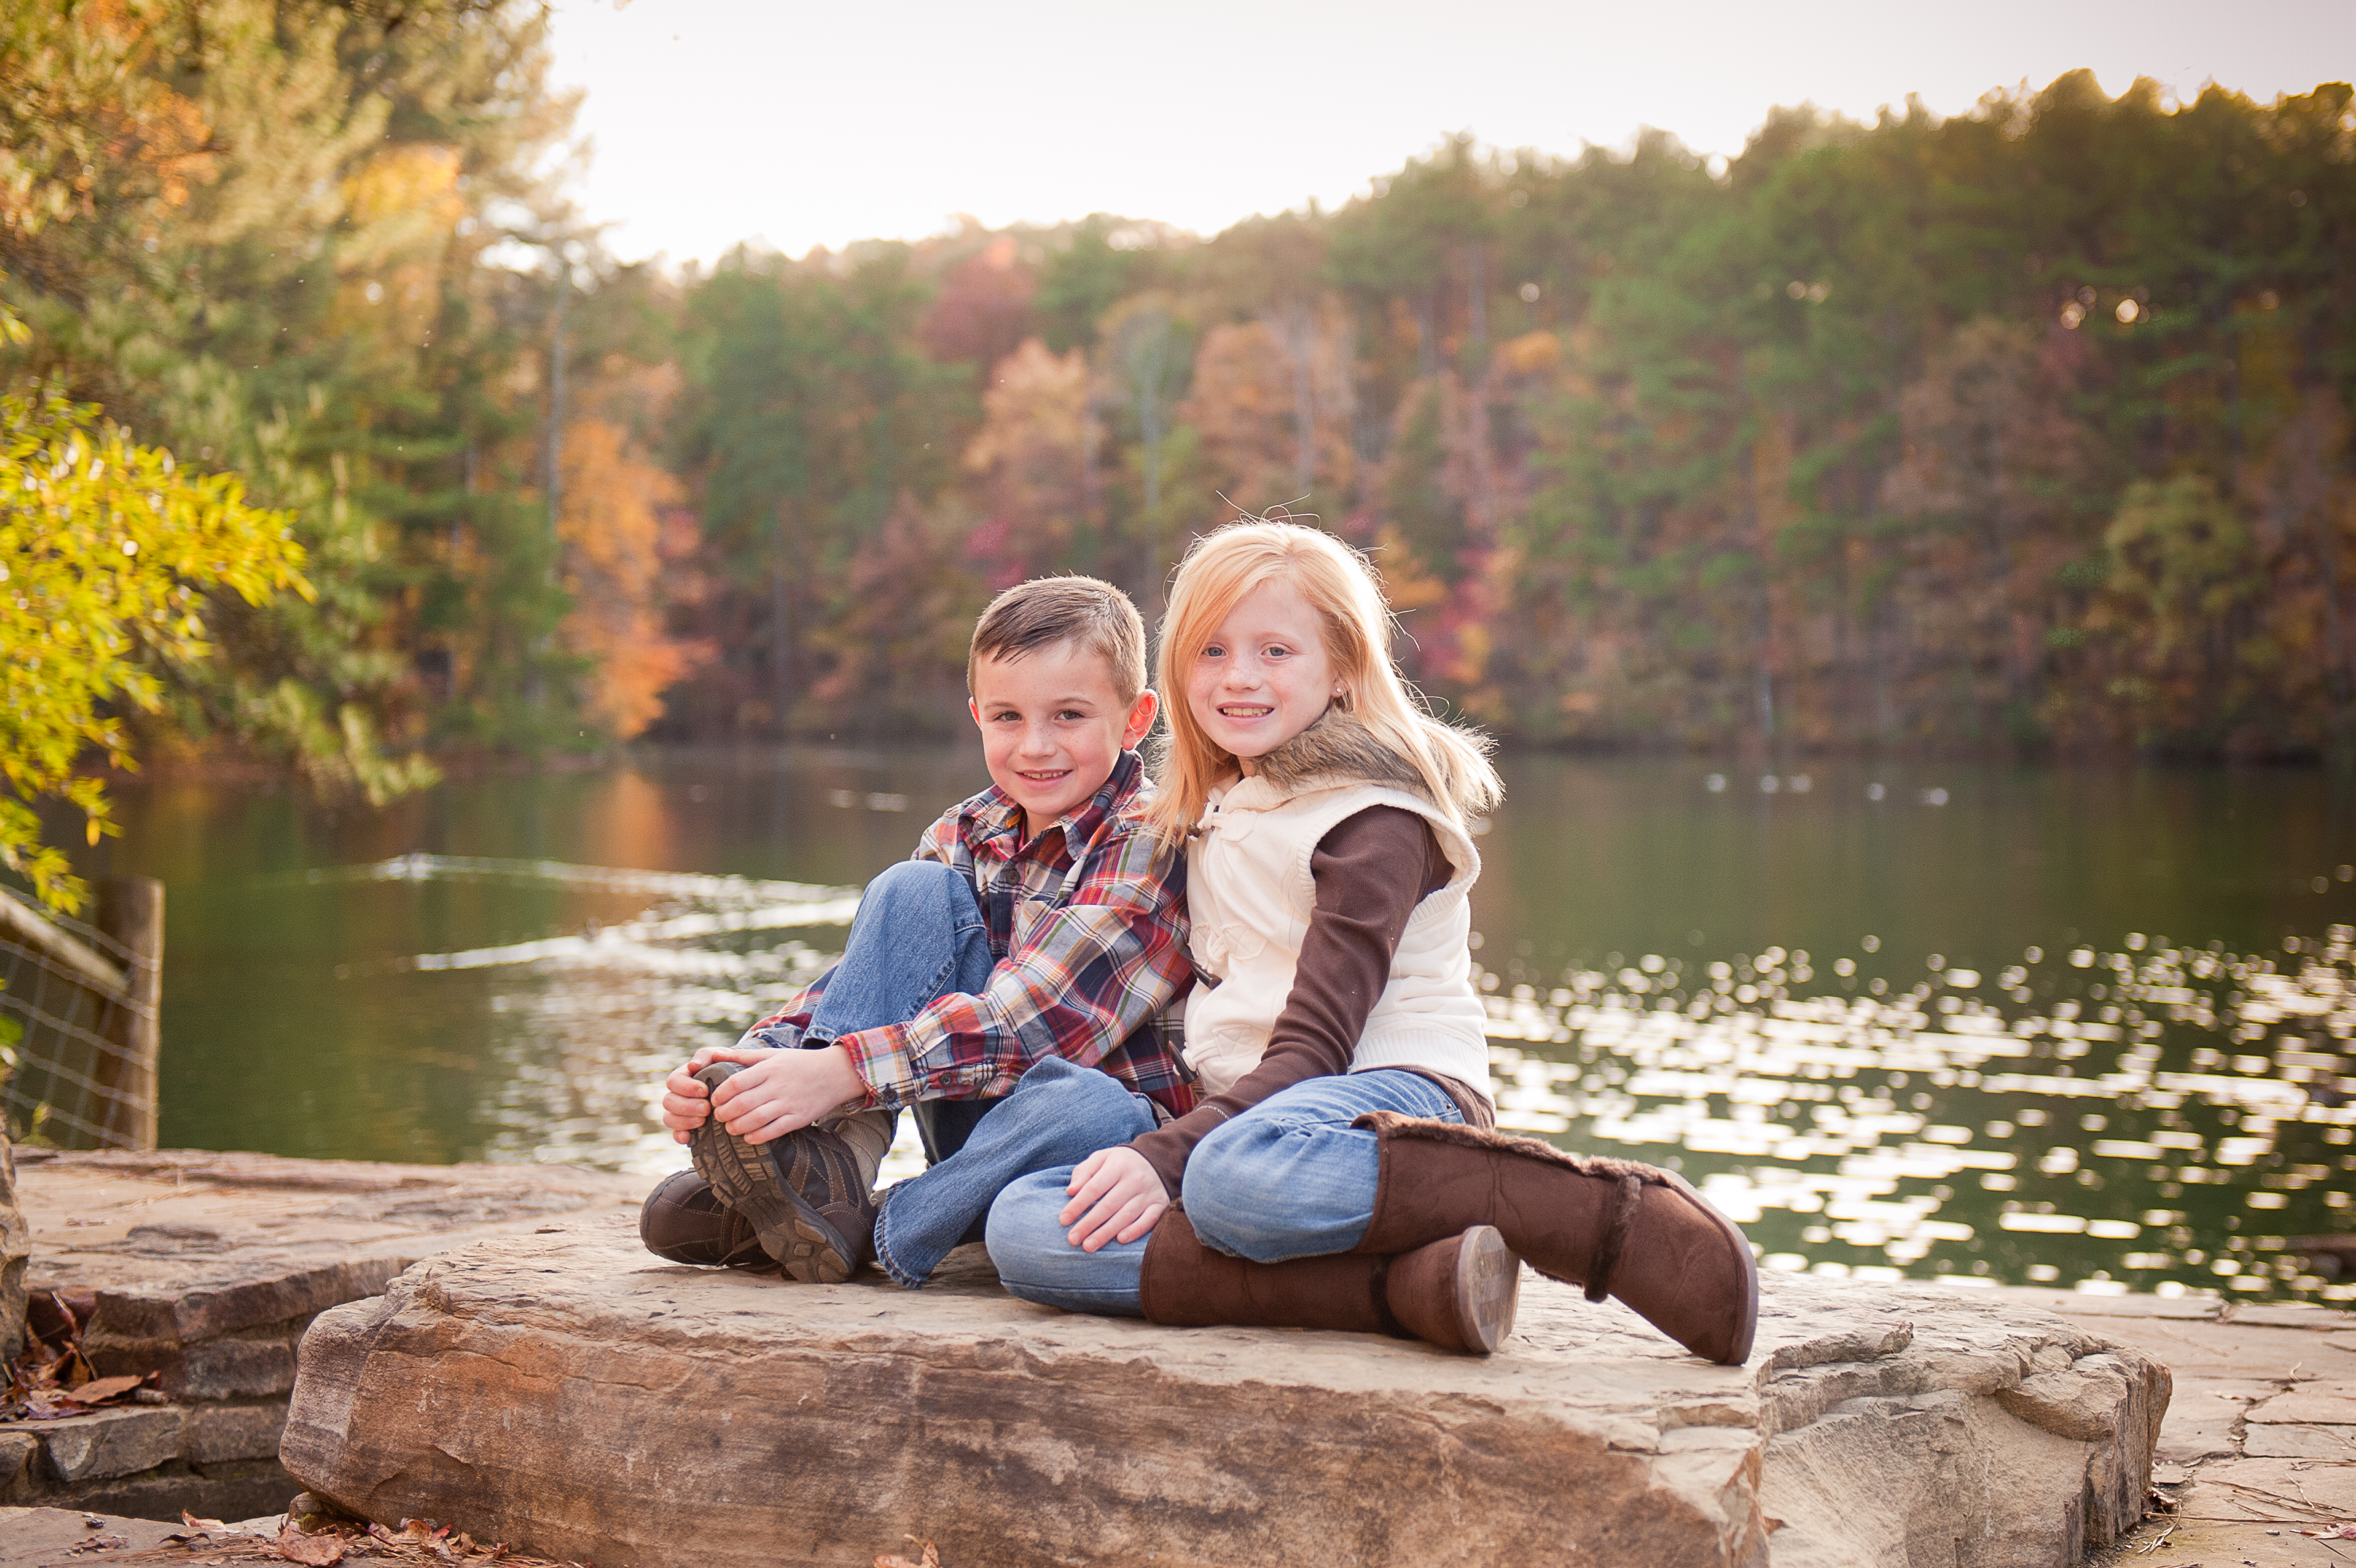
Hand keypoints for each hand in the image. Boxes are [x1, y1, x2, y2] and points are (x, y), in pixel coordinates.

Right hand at [658, 1043, 741, 1142]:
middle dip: (686, 1106)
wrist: (737, 1084)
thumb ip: (705, 1056)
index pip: (674, 1081)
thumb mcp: (717, 1056)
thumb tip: (693, 1065)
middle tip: (706, 1108)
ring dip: (684, 1121)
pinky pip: (676, 1134)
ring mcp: (681, 1112)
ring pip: (669, 1118)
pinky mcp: (687, 1126)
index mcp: (683, 1077)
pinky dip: (680, 1136)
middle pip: (669, 1102)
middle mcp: (678, 1095)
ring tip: (702, 1121)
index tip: (704, 1090)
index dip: (686, 1088)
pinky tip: (688, 1138)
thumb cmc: (725, 1066)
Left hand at [659, 1043, 861, 1144]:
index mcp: (769, 1068)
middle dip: (724, 1114)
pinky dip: (757, 1136)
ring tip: (730, 1128)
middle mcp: (778, 1085)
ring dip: (737, 1127)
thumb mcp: (774, 1054)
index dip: (720, 1095)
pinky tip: (748, 1137)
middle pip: (742, 1103)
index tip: (714, 1100)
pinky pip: (774, 1131)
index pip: (736, 1083)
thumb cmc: (800, 1063)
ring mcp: (789, 1103)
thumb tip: (716, 1054)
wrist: (837, 1073)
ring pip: (755, 1119)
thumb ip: (745, 1056)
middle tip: (719, 1117)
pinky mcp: (799, 1118)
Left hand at [1058, 1145, 1168, 1251]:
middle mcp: (1135, 1178)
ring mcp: (1149, 1192)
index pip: (1094, 1187)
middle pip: (1108, 1205)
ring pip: (1126, 1215)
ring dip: (1106, 1233)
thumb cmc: (1120, 1163)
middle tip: (1072, 1239)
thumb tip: (1070, 1191)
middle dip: (1089, 1224)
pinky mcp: (1160, 1204)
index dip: (1078, 1205)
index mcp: (1118, 1165)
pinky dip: (1135, 1230)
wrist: (1156, 1159)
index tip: (1063, 1220)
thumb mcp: (1101, 1158)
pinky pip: (1149, 1220)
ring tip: (1089, 1246)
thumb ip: (1084, 1172)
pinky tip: (1120, 1240)